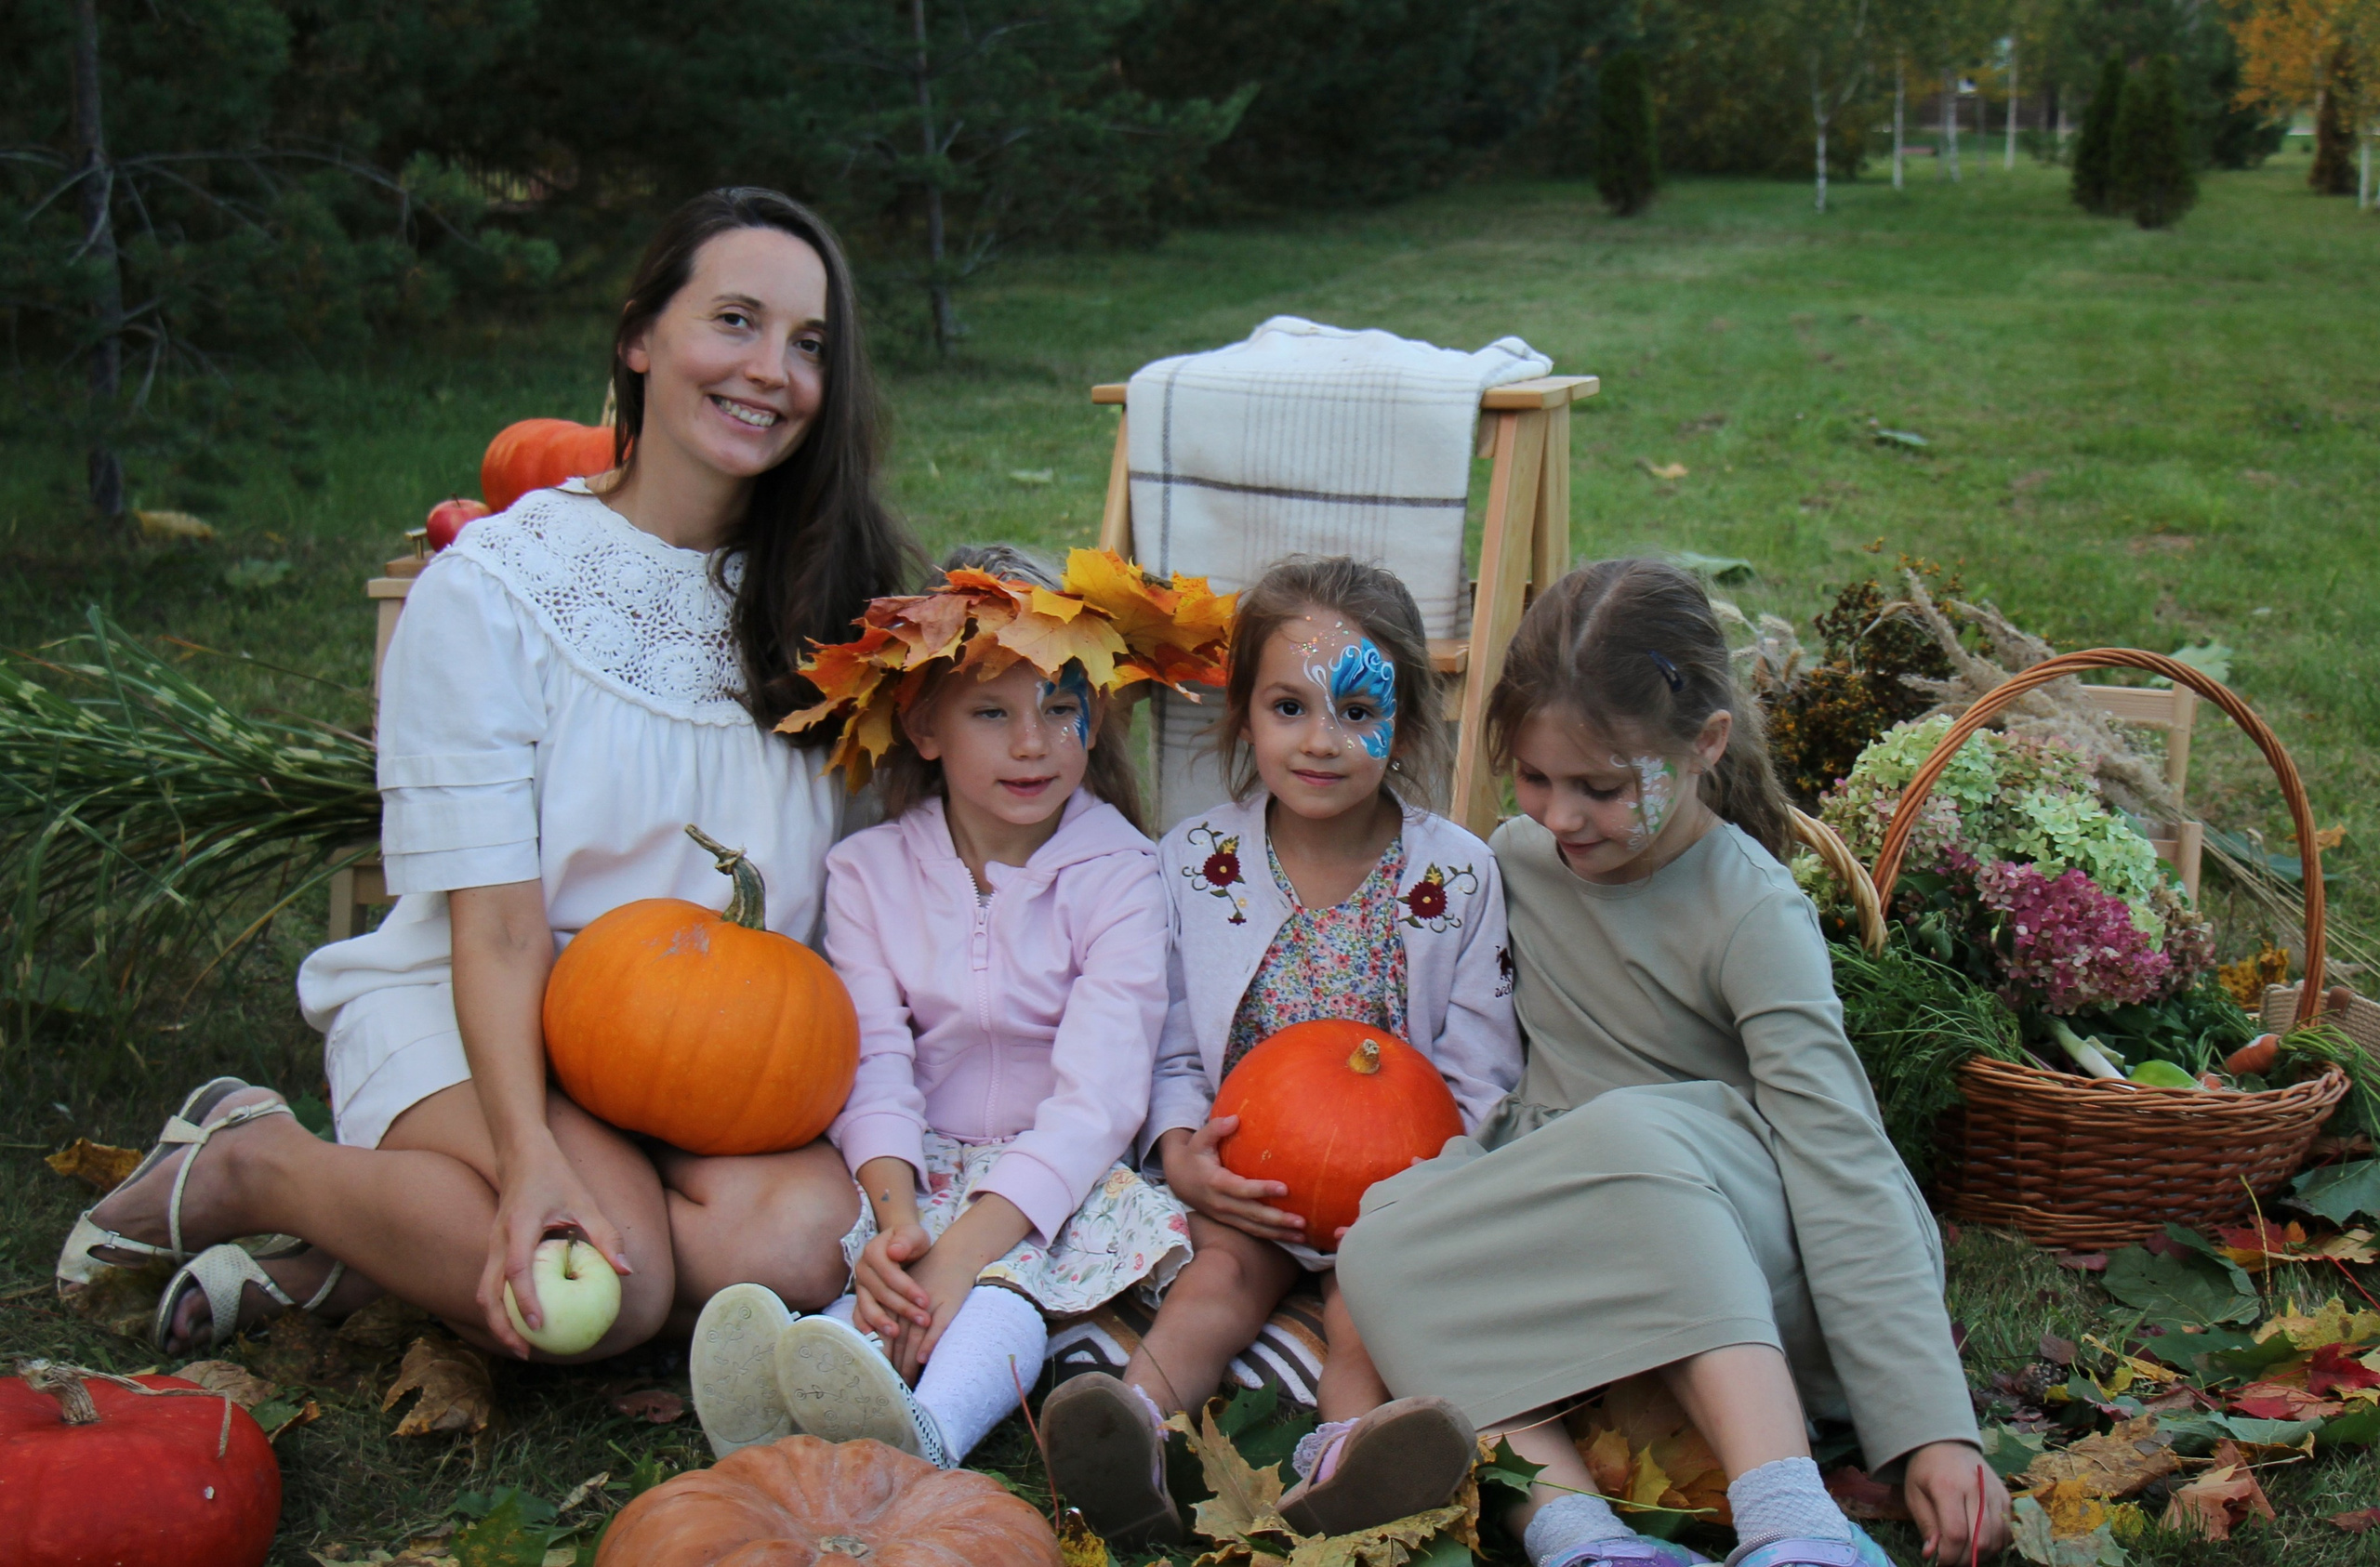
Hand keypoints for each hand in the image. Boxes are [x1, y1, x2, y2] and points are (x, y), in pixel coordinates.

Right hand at [477, 1138, 632, 1359]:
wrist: (520, 1151)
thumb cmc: (556, 1176)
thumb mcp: (586, 1201)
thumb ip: (606, 1236)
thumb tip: (627, 1271)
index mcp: (519, 1225)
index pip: (516, 1270)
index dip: (524, 1300)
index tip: (538, 1326)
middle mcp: (498, 1238)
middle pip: (487, 1292)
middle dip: (501, 1327)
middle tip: (526, 1353)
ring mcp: (490, 1244)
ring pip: (484, 1291)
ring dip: (497, 1321)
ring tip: (522, 1346)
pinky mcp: (492, 1247)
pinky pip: (490, 1283)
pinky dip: (500, 1306)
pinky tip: (523, 1320)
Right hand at [854, 1223, 932, 1339]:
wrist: (899, 1244)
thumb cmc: (910, 1240)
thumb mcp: (913, 1234)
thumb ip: (906, 1240)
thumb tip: (894, 1251)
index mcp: (873, 1251)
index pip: (890, 1273)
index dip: (907, 1288)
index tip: (925, 1301)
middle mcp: (863, 1268)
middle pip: (881, 1292)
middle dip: (902, 1308)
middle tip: (924, 1320)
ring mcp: (859, 1285)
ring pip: (867, 1305)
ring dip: (882, 1321)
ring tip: (897, 1333)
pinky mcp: (861, 1297)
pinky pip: (859, 1313)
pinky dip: (865, 1326)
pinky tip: (874, 1338)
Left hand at [888, 1242, 981, 1380]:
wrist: (955, 1253)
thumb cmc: (929, 1275)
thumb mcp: (905, 1290)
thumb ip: (892, 1312)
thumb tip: (878, 1341)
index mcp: (895, 1301)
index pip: (885, 1334)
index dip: (882, 1357)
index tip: (880, 1378)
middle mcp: (908, 1303)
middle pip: (897, 1340)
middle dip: (895, 1366)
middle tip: (893, 1390)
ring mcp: (928, 1304)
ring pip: (914, 1337)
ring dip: (909, 1361)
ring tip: (906, 1382)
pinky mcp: (948, 1303)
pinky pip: (937, 1326)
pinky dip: (930, 1342)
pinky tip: (924, 1358)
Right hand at [1160, 1118, 1305, 1243]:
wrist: (1178, 1179)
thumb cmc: (1194, 1155)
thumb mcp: (1199, 1139)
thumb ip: (1216, 1128)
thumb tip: (1235, 1119)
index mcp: (1215, 1183)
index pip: (1242, 1189)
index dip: (1262, 1190)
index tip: (1285, 1189)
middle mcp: (1221, 1204)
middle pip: (1252, 1215)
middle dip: (1277, 1219)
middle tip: (1302, 1220)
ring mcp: (1226, 1216)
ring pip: (1255, 1228)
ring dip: (1279, 1233)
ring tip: (1303, 1236)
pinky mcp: (1231, 1222)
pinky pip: (1253, 1232)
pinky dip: (1273, 1236)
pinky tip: (1293, 1237)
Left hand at [1902, 1441, 2010, 1560]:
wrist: (1947, 1443)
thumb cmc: (1926, 1471)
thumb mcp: (1915, 1495)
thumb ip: (1926, 1525)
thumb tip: (1932, 1554)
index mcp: (1948, 1486)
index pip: (1956, 1534)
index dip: (1949, 1556)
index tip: (1940, 1562)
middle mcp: (1976, 1489)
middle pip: (1980, 1540)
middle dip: (1965, 1560)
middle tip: (1952, 1561)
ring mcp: (1995, 1492)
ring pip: (1997, 1539)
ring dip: (1981, 1555)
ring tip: (1964, 1552)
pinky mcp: (2006, 1496)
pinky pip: (2007, 1531)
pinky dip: (1995, 1544)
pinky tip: (1979, 1542)